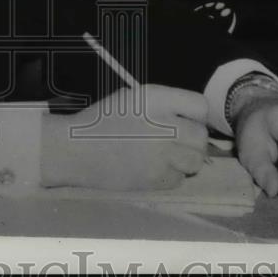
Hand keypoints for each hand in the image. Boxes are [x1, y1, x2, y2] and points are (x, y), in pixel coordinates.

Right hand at [41, 84, 208, 190]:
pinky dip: (170, 176)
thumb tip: (192, 117)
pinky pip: (178, 179)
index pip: (200, 106)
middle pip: (201, 136)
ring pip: (195, 161)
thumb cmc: (104, 120)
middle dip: (192, 139)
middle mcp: (164, 126)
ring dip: (186, 159)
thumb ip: (165, 103)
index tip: (186, 119)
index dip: (195, 114)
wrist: (77, 149)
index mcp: (157, 100)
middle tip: (177, 141)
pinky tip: (152, 168)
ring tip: (167, 155)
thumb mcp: (134, 97)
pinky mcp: (156, 180)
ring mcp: (162, 155)